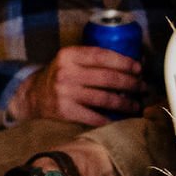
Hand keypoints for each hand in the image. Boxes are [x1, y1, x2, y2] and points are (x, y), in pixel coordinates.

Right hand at [9, 46, 141, 127]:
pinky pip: (95, 117)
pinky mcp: (65, 112)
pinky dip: (111, 120)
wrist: (32, 97)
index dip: (124, 62)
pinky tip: (121, 119)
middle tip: (143, 88)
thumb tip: (133, 62)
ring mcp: (65, 93)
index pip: (102, 55)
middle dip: (130, 84)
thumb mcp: (70, 61)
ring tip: (136, 105)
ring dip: (126, 103)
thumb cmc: (60, 77)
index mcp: (69, 55)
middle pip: (108, 78)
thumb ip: (93, 60)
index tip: (139, 68)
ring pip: (105, 99)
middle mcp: (66, 73)